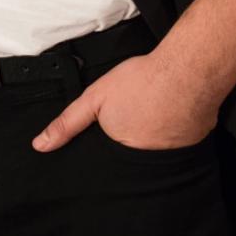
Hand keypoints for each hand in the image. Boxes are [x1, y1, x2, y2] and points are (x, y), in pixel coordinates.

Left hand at [31, 52, 218, 151]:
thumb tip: (40, 146)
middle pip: (132, 159)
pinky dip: (175, 131)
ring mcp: (174, 156)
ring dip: (155, 138)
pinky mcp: (195, 144)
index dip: (106, 150)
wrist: (186, 71)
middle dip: (131, 144)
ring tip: (152, 114)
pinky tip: (172, 113)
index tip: (109, 135)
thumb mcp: (95, 98)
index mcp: (121, 154)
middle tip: (135, 118)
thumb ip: (68, 123)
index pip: (107, 164)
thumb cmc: (142, 82)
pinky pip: (180, 142)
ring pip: (157, 151)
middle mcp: (148, 164)